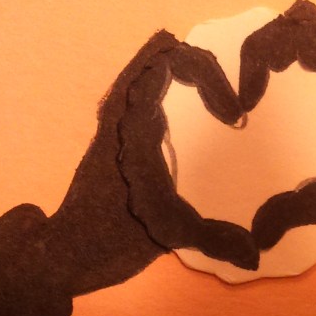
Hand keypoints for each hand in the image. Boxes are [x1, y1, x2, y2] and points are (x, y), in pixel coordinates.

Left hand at [43, 31, 258, 298]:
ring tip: (209, 85)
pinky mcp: (108, 142)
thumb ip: (215, 240)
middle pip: (155, 59)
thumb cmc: (109, 241)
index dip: (210, 77)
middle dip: (200, 68)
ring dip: (177, 74)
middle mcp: (119, 118)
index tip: (234, 116)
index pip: (169, 65)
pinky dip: (158, 88)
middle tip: (227, 103)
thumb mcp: (168, 236)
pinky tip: (171, 107)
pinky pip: (131, 95)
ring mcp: (110, 128)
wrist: (60, 256)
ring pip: (140, 74)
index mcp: (133, 127)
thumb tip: (254, 256)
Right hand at [239, 0, 315, 250]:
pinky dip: (309, 47)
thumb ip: (301, 211)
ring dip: (288, 42)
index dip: (259, 56)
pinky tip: (300, 77)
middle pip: (306, 20)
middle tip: (252, 87)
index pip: (299, 37)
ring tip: (269, 77)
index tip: (246, 101)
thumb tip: (256, 234)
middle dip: (267, 44)